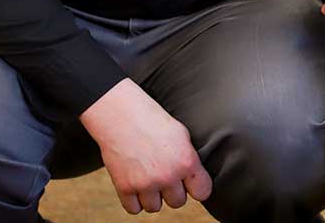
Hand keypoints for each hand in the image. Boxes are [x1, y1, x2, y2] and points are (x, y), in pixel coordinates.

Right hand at [79, 79, 212, 213]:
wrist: (122, 114)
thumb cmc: (153, 121)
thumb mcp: (182, 135)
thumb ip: (189, 160)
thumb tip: (195, 180)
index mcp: (186, 161)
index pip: (202, 192)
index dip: (197, 187)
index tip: (191, 183)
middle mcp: (167, 176)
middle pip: (177, 202)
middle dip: (172, 191)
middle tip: (164, 174)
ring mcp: (145, 184)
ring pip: (155, 207)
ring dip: (152, 196)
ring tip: (148, 176)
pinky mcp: (124, 187)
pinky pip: (134, 209)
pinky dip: (134, 200)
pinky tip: (135, 183)